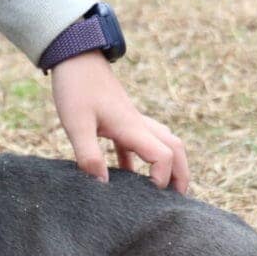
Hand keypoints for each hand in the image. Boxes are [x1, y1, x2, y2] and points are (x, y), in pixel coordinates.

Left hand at [50, 51, 189, 192]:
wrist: (74, 55)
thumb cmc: (76, 87)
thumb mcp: (77, 124)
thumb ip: (89, 155)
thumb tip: (103, 185)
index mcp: (132, 127)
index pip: (164, 156)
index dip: (163, 178)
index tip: (149, 196)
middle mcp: (139, 124)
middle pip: (176, 149)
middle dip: (182, 174)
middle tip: (179, 200)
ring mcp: (132, 120)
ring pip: (162, 143)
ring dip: (168, 165)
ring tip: (162, 191)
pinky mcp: (121, 118)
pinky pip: (139, 142)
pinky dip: (141, 160)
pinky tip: (127, 177)